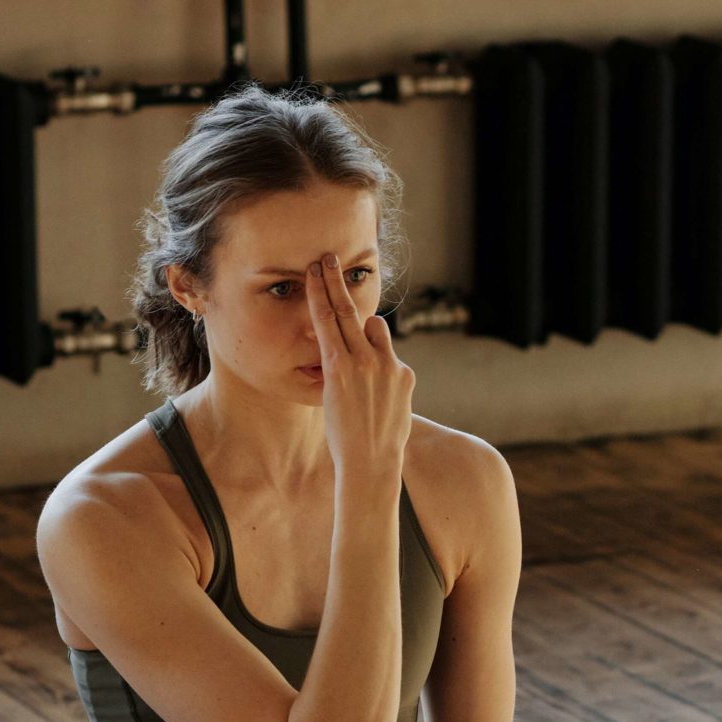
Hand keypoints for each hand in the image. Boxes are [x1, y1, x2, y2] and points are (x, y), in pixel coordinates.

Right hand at [305, 254, 412, 483]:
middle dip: (336, 282)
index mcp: (336, 366)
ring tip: (362, 352)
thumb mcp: (330, 395)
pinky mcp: (406, 375)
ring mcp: (387, 366)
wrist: (371, 462)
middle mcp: (363, 361)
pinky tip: (380, 390)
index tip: (315, 268)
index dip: (319, 290)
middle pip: (348, 310)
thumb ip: (340, 362)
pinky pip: (391, 356)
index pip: (325, 318)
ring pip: (375, 327)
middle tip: (331, 259)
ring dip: (367, 330)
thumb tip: (352, 338)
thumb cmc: (342, 433)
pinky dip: (384, 363)